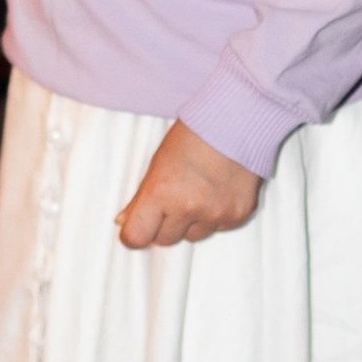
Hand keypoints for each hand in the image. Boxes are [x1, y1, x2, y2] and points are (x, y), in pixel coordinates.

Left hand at [118, 121, 260, 248]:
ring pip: (192, 237)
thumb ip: (141, 197)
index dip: (135, 233)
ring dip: (191, 223)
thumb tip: (123, 221)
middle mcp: (188, 207)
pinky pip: (217, 229)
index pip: (137, 237)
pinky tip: (216, 192)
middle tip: (172, 200)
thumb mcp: (158, 162)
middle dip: (164, 225)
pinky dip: (214, 217)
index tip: (137, 227)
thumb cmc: (193, 136)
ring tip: (197, 192)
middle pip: (165, 240)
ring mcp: (215, 214)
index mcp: (161, 192)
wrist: (237, 121)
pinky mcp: (238, 216)